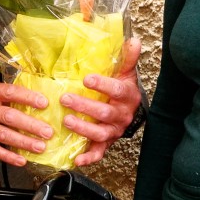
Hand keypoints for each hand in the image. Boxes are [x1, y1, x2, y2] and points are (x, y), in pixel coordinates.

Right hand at [0, 82, 53, 167]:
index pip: (10, 92)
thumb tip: (34, 101)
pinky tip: (21, 159)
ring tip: (39, 146)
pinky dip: (8, 156)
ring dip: (23, 142)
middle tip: (47, 132)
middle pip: (9, 116)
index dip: (28, 97)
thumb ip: (6, 95)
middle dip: (30, 125)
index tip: (44, 103)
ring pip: (3, 135)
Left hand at [64, 39, 143, 166]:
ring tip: (67, 121)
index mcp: (127, 96)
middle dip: (85, 107)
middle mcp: (122, 115)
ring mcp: (114, 131)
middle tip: (66, 99)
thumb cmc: (123, 89)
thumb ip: (127, 58)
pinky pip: (99, 152)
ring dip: (83, 129)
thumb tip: (133, 40)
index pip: (116, 90)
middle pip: (104, 113)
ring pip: (100, 133)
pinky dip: (89, 158)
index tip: (87, 79)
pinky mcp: (107, 143)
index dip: (102, 86)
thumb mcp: (126, 72)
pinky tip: (77, 159)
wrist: (130, 111)